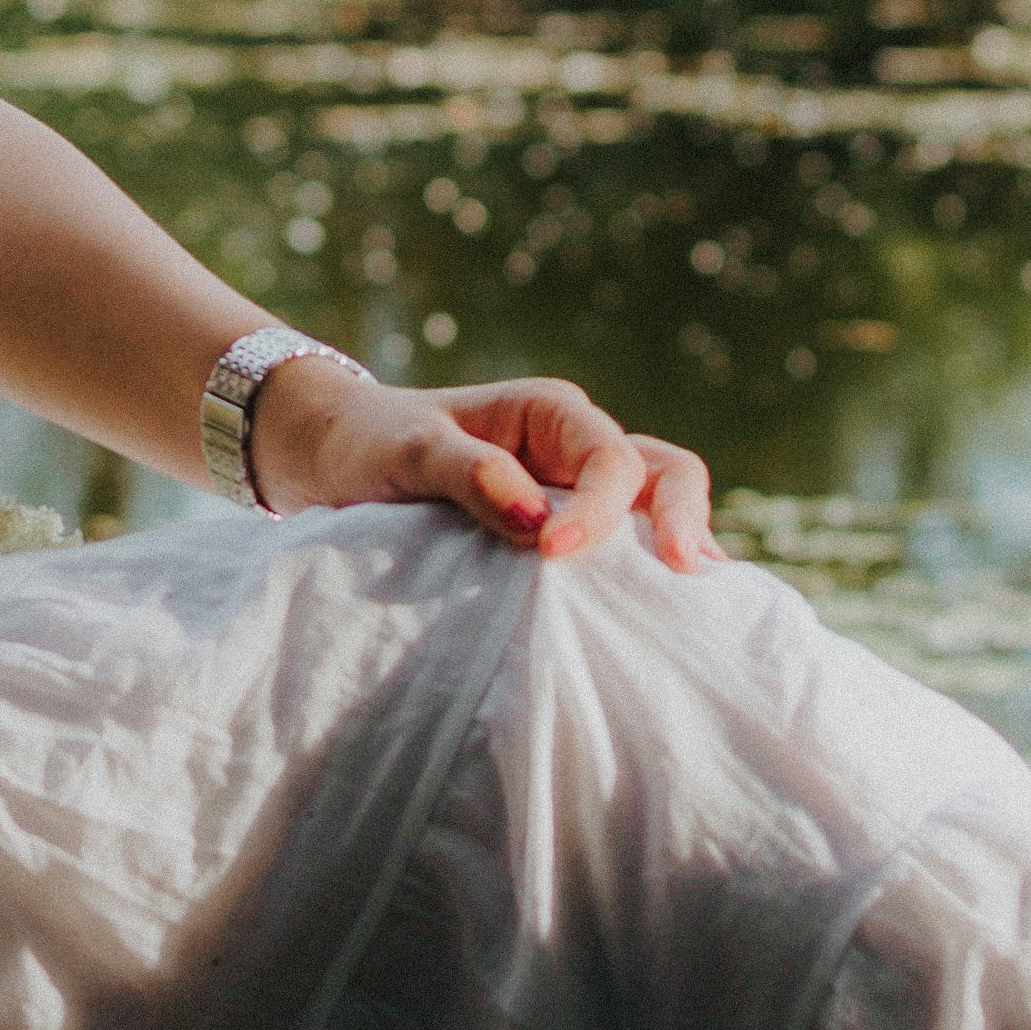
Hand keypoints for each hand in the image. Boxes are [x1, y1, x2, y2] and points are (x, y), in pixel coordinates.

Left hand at [252, 360, 720, 568]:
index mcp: (551, 414)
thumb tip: (538, 522)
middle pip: (663, 471)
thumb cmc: (372, 443)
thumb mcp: (409, 451)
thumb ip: (470, 475)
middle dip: (680, 517)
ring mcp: (575, 492)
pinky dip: (642, 573)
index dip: (597, 510)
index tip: (552, 553)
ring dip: (676, 545)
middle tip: (686, 574)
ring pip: (655, 506)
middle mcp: (576, 449)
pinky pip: (620, 548)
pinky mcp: (562, 532)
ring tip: (695, 601)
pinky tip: (655, 615)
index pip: (609, 460)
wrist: (335, 459)